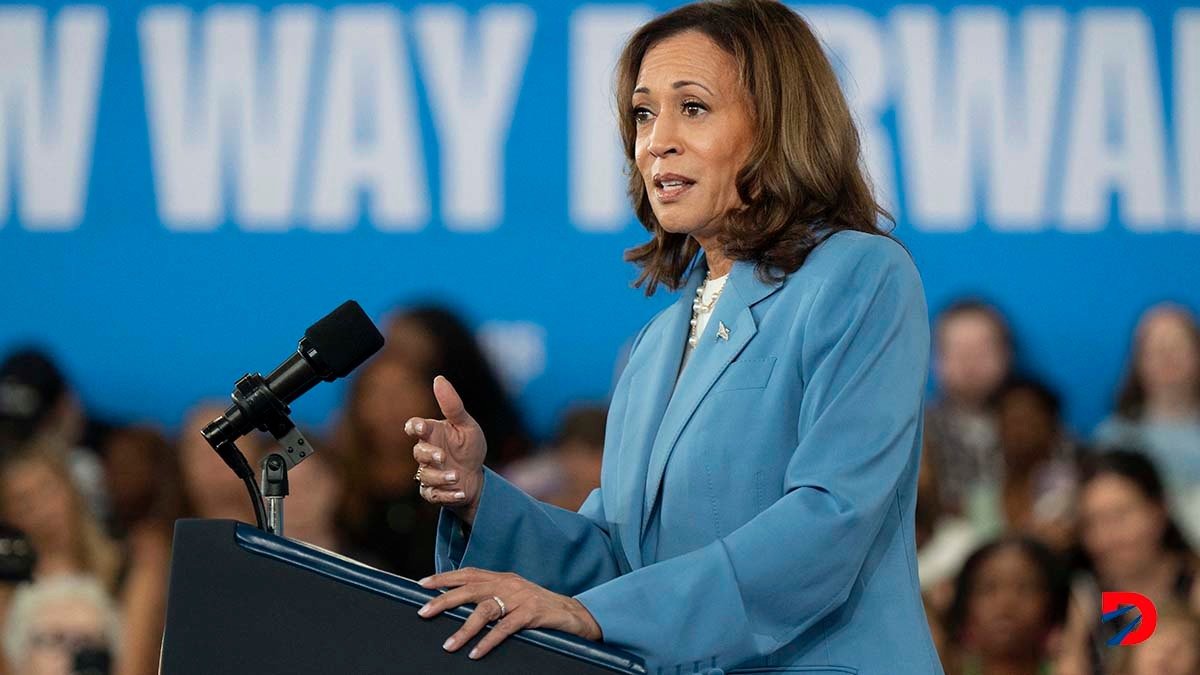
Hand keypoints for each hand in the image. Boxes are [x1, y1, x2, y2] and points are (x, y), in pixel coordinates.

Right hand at [405, 376, 486, 523]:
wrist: (477, 477)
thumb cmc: (469, 448)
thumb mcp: (466, 425)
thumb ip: (452, 405)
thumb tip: (438, 378)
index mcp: (432, 433)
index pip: (414, 427)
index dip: (414, 426)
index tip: (419, 428)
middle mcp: (427, 453)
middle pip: (418, 452)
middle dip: (429, 455)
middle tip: (443, 457)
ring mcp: (428, 474)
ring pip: (425, 476)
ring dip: (441, 477)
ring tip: (457, 476)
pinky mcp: (433, 492)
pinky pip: (433, 495)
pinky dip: (448, 494)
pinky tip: (461, 491)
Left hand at [416, 568, 602, 658]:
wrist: (573, 614)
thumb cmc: (540, 608)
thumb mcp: (514, 596)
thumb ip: (493, 596)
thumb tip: (462, 606)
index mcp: (503, 577)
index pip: (469, 573)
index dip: (445, 578)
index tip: (422, 584)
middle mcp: (509, 583)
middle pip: (470, 588)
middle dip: (444, 600)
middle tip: (423, 612)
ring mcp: (521, 597)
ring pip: (485, 610)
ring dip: (464, 628)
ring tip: (448, 645)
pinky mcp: (531, 613)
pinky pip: (504, 628)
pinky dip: (488, 640)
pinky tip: (476, 652)